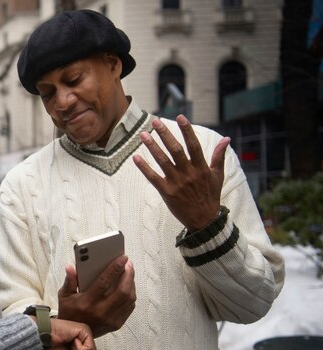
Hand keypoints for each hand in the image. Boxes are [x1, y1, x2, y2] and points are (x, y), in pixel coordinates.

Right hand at [57, 255, 135, 337]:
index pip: (104, 282)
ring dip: (131, 283)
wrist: (74, 336)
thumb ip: (69, 281)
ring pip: (129, 298)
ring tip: (129, 273)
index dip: (115, 268)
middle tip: (128, 264)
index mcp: (87, 303)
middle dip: (128, 275)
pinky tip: (128, 286)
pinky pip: (130, 307)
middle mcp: (101, 311)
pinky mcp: (117, 324)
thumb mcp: (64, 296)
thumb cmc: (69, 313)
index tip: (122, 258)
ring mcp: (111, 319)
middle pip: (122, 291)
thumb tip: (71, 267)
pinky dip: (131, 294)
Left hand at [132, 115, 229, 231]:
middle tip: (155, 122)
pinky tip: (136, 158)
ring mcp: (176, 183)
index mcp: (201, 168)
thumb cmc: (211, 196)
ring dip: (152, 147)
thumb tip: (226, 139)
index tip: (180, 117)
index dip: (187, 131)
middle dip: (165, 134)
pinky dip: (144, 168)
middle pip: (175, 150)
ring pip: (162, 161)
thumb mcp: (218, 176)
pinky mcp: (166, 192)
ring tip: (143, 135)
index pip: (193, 145)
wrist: (204, 220)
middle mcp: (188, 173)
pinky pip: (153, 178)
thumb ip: (219, 156)